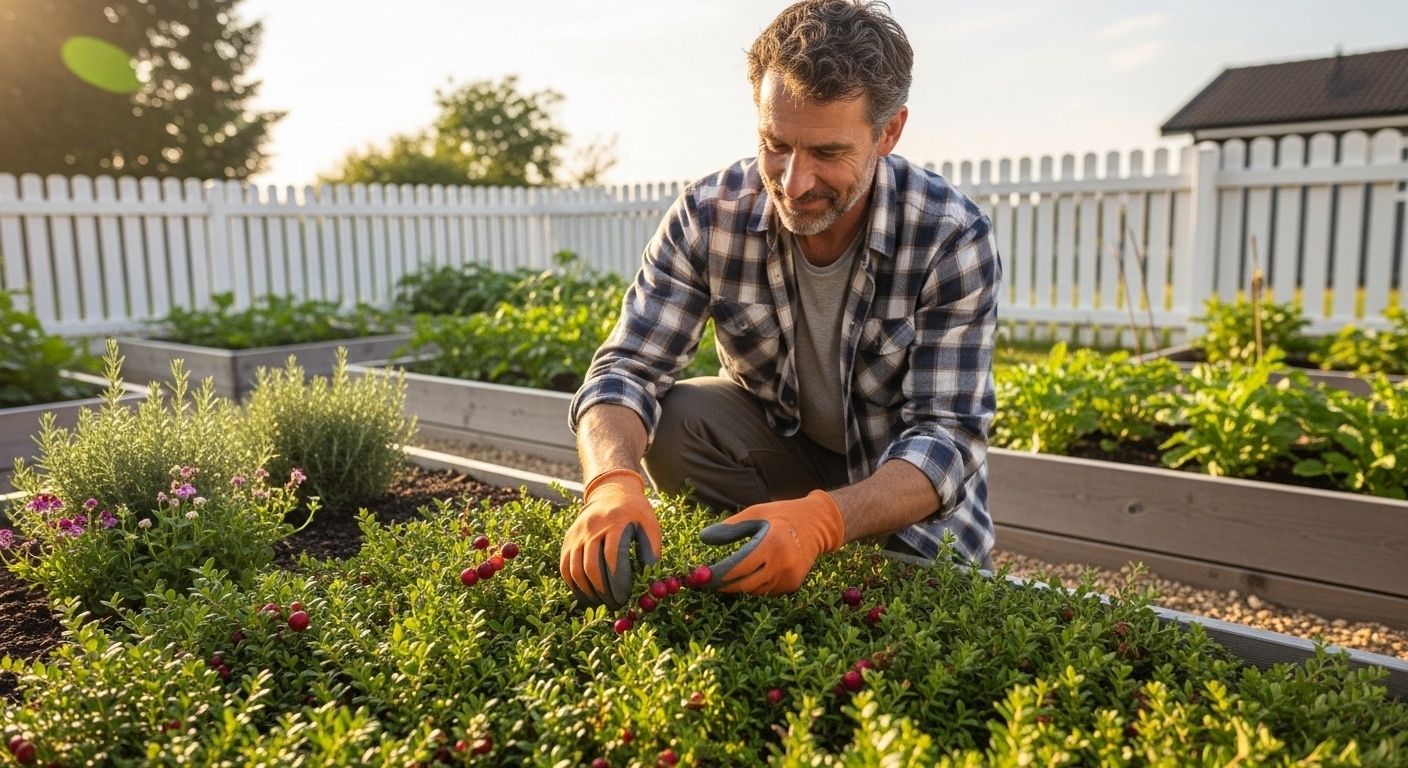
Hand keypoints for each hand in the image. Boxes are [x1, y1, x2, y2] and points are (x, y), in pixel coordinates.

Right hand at [560, 469, 661, 609]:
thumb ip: (651, 554)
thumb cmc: (636, 514)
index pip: (613, 557)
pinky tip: (588, 596)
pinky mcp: (568, 540)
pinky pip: (566, 568)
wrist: (612, 492)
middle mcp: (592, 527)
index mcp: (615, 521)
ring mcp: (576, 533)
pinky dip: (575, 586)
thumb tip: (649, 585)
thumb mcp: (650, 527)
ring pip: (576, 570)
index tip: (627, 598)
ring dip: (589, 592)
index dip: (619, 581)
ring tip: (603, 604)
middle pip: (592, 566)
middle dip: (604, 592)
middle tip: (616, 606)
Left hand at [699, 490, 844, 594]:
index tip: (701, 576)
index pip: (738, 567)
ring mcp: (789, 578)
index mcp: (772, 544)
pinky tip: (752, 573)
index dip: (718, 575)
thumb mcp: (756, 513)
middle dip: (723, 585)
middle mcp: (783, 564)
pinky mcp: (792, 586)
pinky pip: (765, 590)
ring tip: (726, 575)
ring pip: (753, 590)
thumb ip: (730, 528)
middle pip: (744, 585)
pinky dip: (754, 585)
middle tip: (706, 582)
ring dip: (738, 585)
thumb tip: (703, 538)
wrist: (818, 525)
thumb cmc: (782, 515)